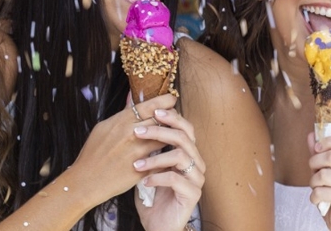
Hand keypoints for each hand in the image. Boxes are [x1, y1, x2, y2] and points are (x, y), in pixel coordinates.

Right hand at [70, 94, 175, 205]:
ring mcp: (138, 151)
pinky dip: (166, 154)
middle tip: (175, 119)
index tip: (171, 100)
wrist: (86, 181)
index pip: (152, 105)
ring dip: (171, 136)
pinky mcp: (143, 168)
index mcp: (122, 121)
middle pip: (162, 120)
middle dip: (172, 118)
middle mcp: (132, 133)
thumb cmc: (93, 153)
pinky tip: (167, 154)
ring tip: (172, 136)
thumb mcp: (103, 128)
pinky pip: (162, 158)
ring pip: (165, 138)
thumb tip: (132, 97)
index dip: (166, 101)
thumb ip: (122, 113)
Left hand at [134, 106, 203, 230]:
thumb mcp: (145, 166)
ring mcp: (196, 178)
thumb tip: (133, 115)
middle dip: (161, 130)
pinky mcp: (193, 194)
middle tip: (139, 131)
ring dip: (156, 157)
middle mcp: (196, 163)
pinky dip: (157, 177)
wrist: (157, 224)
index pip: (185, 128)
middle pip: (185, 137)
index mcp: (187, 153)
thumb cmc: (151, 195)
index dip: (171, 117)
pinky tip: (144, 181)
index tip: (151, 112)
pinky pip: (176, 179)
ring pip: (181, 155)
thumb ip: (144, 145)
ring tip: (136, 164)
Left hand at [308, 132, 330, 230]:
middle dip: (314, 163)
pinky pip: (322, 191)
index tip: (317, 148)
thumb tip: (311, 135)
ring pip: (324, 175)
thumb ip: (319, 154)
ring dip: (313, 182)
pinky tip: (318, 199)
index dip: (330, 141)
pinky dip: (314, 196)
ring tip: (316, 188)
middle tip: (314, 172)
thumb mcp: (325, 171)